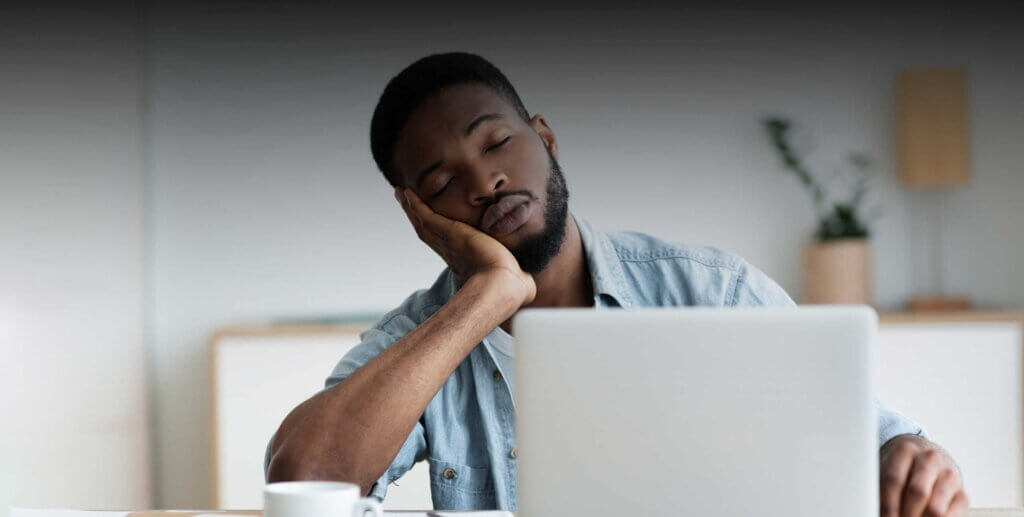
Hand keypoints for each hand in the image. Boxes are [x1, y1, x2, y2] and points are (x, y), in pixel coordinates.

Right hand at [395, 187, 535, 305]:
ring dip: (411, 207)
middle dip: (416, 216)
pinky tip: (406, 192)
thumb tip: (529, 284)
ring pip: (423, 221)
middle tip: (406, 202)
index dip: (436, 232)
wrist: (502, 286)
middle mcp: (450, 252)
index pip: (446, 243)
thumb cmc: (511, 289)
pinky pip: (426, 214)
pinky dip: (414, 204)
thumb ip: (519, 278)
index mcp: (464, 262)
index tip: (430, 224)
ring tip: (401, 193)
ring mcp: (446, 242)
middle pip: (427, 230)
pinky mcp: (448, 232)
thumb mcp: (515, 279)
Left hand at [880, 435, 967, 516]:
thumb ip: (879, 487)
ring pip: (935, 508)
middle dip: (905, 514)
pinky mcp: (962, 494)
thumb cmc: (899, 470)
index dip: (887, 504)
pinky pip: (953, 516)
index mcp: (906, 450)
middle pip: (917, 492)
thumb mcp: (885, 470)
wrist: (926, 461)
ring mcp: (949, 476)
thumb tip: (873, 508)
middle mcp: (930, 459)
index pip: (894, 479)